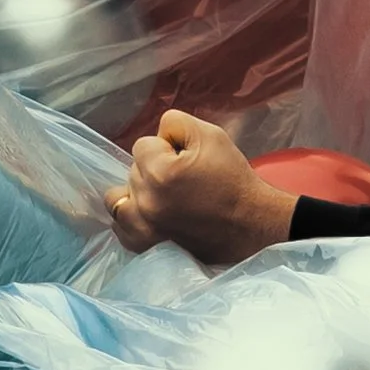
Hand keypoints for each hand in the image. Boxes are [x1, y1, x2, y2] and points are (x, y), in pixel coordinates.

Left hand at [108, 111, 296, 263]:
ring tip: (161, 196)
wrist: (251, 224)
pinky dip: (130, 218)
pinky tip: (148, 214)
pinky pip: (120, 228)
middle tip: (183, 180)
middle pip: (132, 170)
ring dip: (135, 193)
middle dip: (153, 169)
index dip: (166, 148)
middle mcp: (146, 203)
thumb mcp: (211, 135)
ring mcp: (143, 229)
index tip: (187, 161)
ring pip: (118, 199)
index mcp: (159, 173)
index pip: (142, 146)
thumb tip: (158, 137)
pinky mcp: (146, 246)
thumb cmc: (233, 178)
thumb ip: (174, 123)